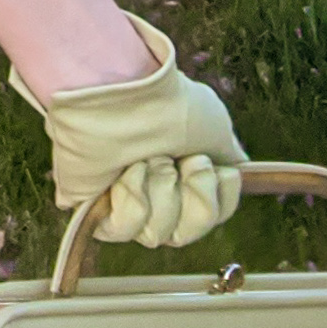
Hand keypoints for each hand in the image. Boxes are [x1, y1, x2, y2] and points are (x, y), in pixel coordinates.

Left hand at [11, 11, 246, 246]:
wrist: (124, 93)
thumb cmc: (168, 106)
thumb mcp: (215, 129)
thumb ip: (227, 158)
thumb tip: (231, 170)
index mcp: (184, 176)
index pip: (213, 217)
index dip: (217, 199)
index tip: (217, 168)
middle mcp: (156, 193)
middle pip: (185, 234)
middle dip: (192, 196)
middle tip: (182, 160)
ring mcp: (125, 204)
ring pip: (157, 234)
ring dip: (160, 192)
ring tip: (147, 158)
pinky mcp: (96, 210)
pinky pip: (125, 230)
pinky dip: (133, 200)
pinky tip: (130, 170)